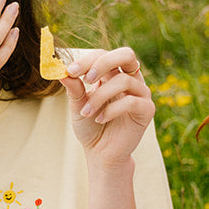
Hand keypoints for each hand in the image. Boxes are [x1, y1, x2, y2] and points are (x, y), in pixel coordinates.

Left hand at [64, 47, 154, 164]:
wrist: (101, 154)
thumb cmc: (90, 126)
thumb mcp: (78, 105)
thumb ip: (74, 88)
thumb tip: (62, 70)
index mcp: (113, 74)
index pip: (104, 55)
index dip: (87, 60)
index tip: (69, 71)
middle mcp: (130, 80)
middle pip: (126, 54)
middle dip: (103, 64)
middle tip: (87, 79)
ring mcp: (141, 94)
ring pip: (123, 80)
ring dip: (100, 96)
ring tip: (87, 113)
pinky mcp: (147, 110)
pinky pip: (131, 101)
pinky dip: (111, 110)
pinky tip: (100, 119)